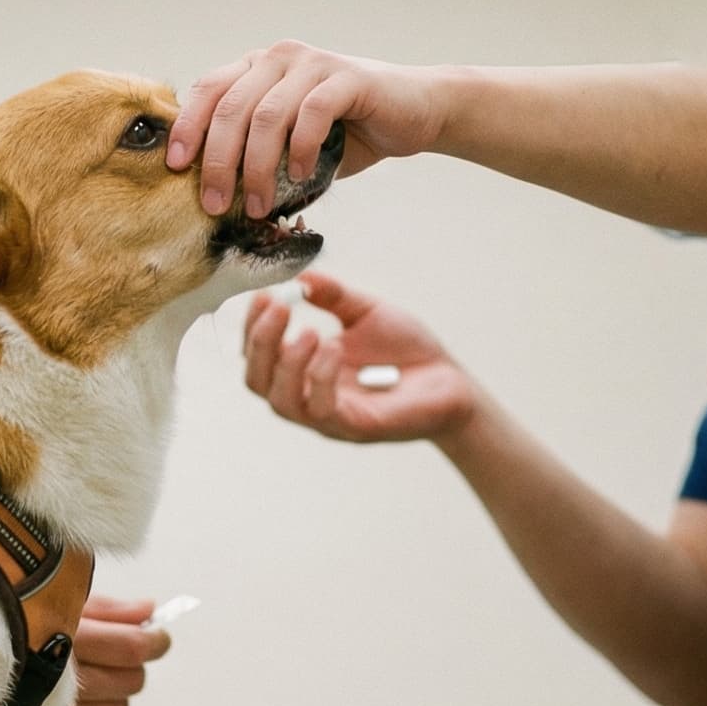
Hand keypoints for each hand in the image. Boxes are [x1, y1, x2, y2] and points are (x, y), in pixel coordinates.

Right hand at [17, 596, 171, 705]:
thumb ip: (106, 610)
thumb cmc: (9, 627)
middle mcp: (58, 683)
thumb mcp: (52, 603)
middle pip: (132, 681)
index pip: (132, 648)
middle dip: (132, 666)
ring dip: (113, 694)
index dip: (155, 642)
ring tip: (85, 679)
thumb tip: (148, 612)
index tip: (157, 637)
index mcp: (60, 638)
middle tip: (115, 655)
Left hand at [168, 40, 445, 219]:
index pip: (208, 91)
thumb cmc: (349, 132)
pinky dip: (299, 149)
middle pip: (231, 108)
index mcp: (257, 68)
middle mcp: (279, 58)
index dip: (187, 128)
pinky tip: (300, 176)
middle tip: (213, 203)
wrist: (417, 112)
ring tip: (257, 204)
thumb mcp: (292, 142)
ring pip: (267, 115)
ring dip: (256, 167)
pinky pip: (311, 113)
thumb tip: (213, 194)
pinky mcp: (347, 77)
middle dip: (217, 161)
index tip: (174, 167)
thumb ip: (257, 152)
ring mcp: (313, 64)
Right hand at [243, 272, 479, 443]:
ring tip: (309, 331)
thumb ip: (334, 296)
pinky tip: (334, 348)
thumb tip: (300, 277)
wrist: (452, 382)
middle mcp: (309, 395)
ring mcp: (330, 417)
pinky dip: (321, 377)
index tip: (264, 293)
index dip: (253, 326)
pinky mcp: (355, 428)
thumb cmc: (408, 351)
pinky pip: (322, 410)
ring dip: (286, 364)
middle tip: (279, 307)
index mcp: (305, 368)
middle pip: (258, 381)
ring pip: (282, 402)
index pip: (259, 355)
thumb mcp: (367, 312)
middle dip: (260, 343)